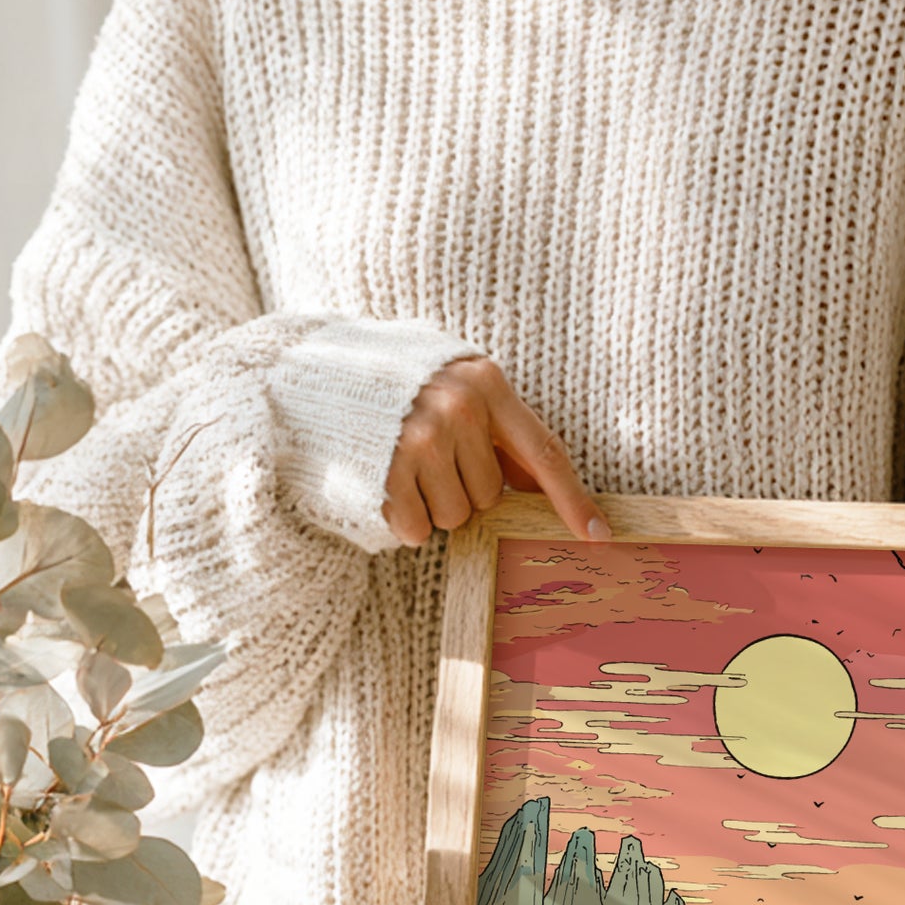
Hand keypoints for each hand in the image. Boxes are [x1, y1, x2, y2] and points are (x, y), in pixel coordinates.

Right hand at [383, 356, 609, 547]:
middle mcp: (459, 409)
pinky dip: (403, 519)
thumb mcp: (451, 384)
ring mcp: (421, 441)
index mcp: (485, 383)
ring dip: (432, 506)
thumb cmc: (390, 382)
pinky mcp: (387, 473)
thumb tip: (537, 483)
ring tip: (400, 466)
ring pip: (456, 517)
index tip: (599, 534)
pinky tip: (383, 483)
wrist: (305, 371)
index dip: (573, 499)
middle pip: (491, 496)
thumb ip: (496, 427)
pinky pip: (418, 529)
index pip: (544, 452)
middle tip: (426, 458)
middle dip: (463, 489)